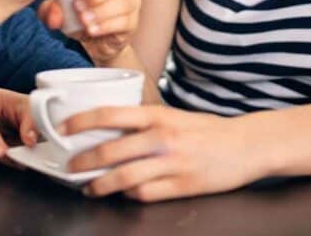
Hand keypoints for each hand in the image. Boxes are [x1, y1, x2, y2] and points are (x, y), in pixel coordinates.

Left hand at [38, 0, 140, 64]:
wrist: (94, 41)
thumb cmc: (78, 16)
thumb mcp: (61, 11)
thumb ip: (51, 10)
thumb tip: (52, 15)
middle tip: (78, 7)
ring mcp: (130, 1)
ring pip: (124, 0)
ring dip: (101, 11)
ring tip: (84, 21)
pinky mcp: (133, 21)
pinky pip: (125, 20)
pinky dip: (106, 26)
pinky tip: (93, 30)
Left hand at [61, 105, 259, 201]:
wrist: (247, 145)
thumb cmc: (207, 129)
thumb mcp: (174, 115)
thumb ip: (145, 121)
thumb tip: (108, 129)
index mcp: (158, 115)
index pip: (110, 114)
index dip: (82, 121)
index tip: (64, 129)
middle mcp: (162, 138)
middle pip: (111, 151)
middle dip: (83, 161)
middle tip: (69, 167)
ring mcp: (172, 164)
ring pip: (124, 178)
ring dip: (100, 185)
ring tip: (89, 188)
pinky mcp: (182, 186)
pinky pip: (145, 194)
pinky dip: (129, 195)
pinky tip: (123, 194)